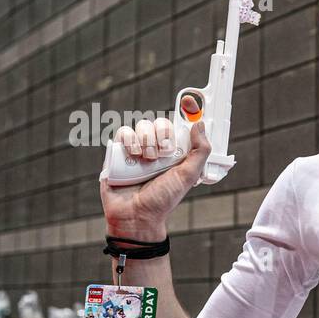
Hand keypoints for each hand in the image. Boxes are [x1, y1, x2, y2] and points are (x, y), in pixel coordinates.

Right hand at [101, 94, 211, 237]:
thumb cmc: (163, 199)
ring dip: (146, 140)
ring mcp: (137, 149)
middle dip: (162, 135)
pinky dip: (129, 141)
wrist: (136, 215)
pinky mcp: (118, 152)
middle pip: (159, 122)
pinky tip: (133, 156)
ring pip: (141, 125)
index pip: (179, 126)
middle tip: (163, 154)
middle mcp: (156, 148)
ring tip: (147, 160)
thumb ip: (199, 151)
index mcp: (175, 152)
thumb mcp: (188, 176)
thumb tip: (200, 124)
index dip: (184, 114)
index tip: (190, 102)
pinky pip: (123, 132)